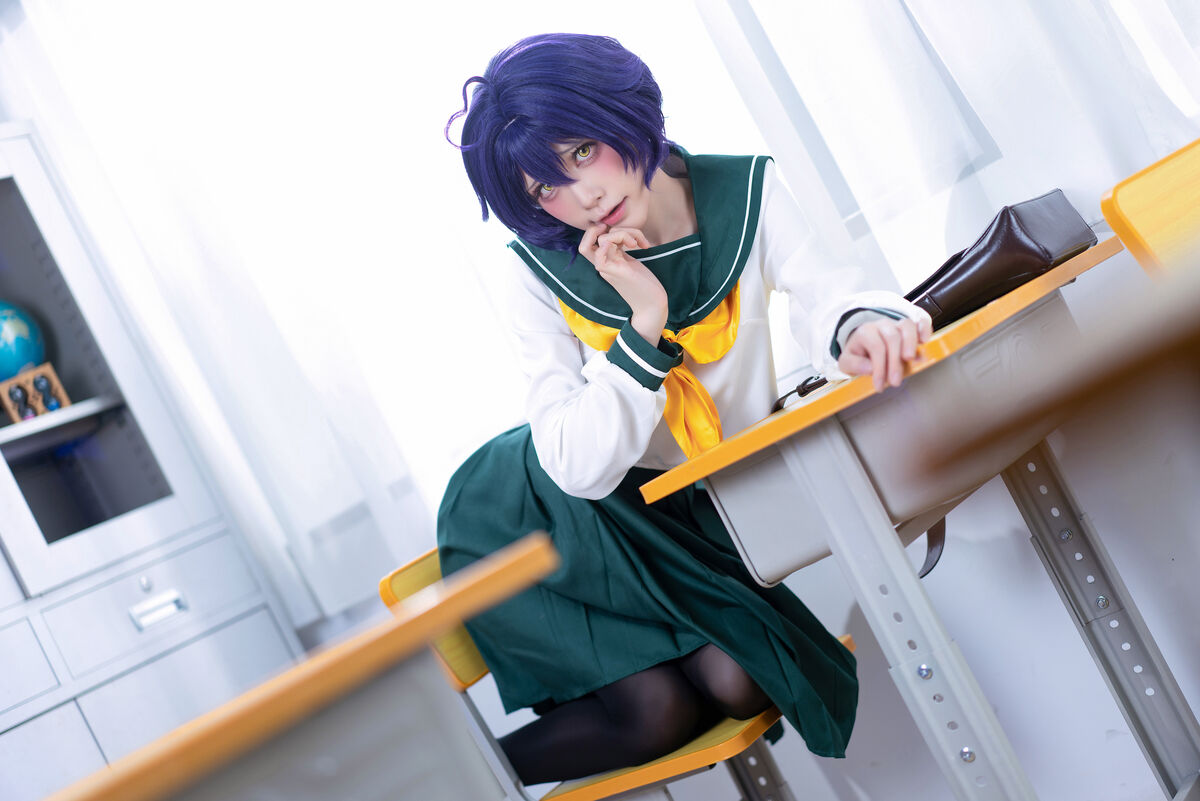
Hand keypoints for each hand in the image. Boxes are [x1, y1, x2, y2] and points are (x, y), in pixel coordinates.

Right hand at [579, 224, 667, 344]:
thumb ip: (622, 250)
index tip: (618, 229)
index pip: (589, 243)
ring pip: (601, 241)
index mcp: (605, 262)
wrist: (652, 305)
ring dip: (624, 233)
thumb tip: (624, 234)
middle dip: (599, 228)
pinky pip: (600, 257)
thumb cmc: (645, 285)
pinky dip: (611, 244)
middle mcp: (603, 265)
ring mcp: (608, 269)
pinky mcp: (617, 272)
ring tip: (639, 243)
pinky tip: (631, 245)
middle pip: (585, 243)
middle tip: (621, 231)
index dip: (597, 231)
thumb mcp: (630, 262)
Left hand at [838, 316, 932, 390]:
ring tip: (910, 360)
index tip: (880, 386)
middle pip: (892, 337)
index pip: (875, 347)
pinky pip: (921, 321)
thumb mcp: (846, 363)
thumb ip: (854, 364)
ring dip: (911, 343)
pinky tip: (925, 341)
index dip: (879, 367)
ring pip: (907, 326)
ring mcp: (897, 324)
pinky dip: (925, 328)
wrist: (864, 346)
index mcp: (865, 332)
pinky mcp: (910, 327)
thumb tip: (870, 368)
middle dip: (895, 361)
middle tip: (895, 382)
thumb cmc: (858, 356)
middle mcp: (882, 325)